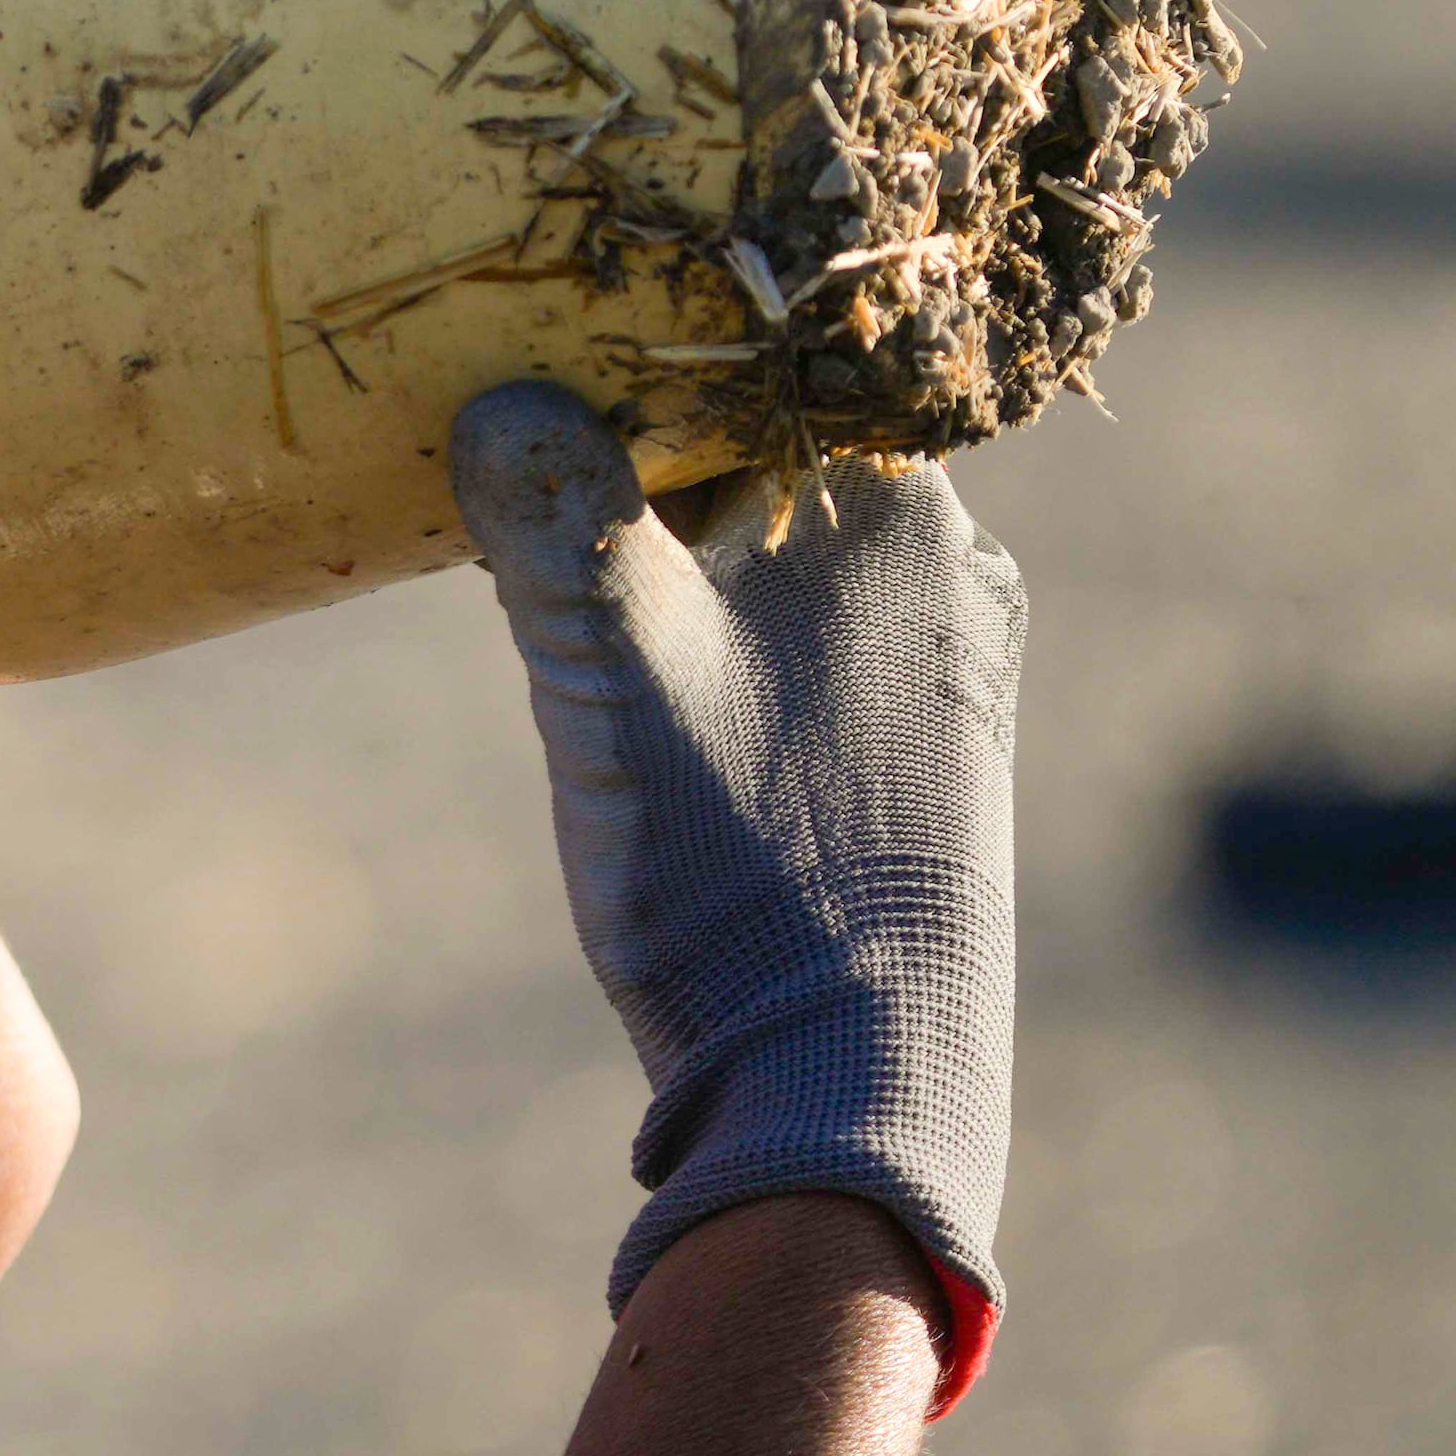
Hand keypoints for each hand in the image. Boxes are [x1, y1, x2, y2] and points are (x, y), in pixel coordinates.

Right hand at [446, 384, 1020, 1402]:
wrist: (852, 1087)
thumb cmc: (739, 865)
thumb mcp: (606, 668)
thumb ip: (550, 512)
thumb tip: (498, 398)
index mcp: (898, 508)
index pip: (742, 368)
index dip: (620, 376)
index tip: (522, 402)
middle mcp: (954, 566)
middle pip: (760, 457)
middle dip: (640, 475)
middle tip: (526, 515)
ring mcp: (956, 663)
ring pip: (780, 552)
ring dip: (678, 565)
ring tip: (583, 623)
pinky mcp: (934, 748)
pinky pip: (809, 634)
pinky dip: (725, 637)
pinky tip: (660, 706)